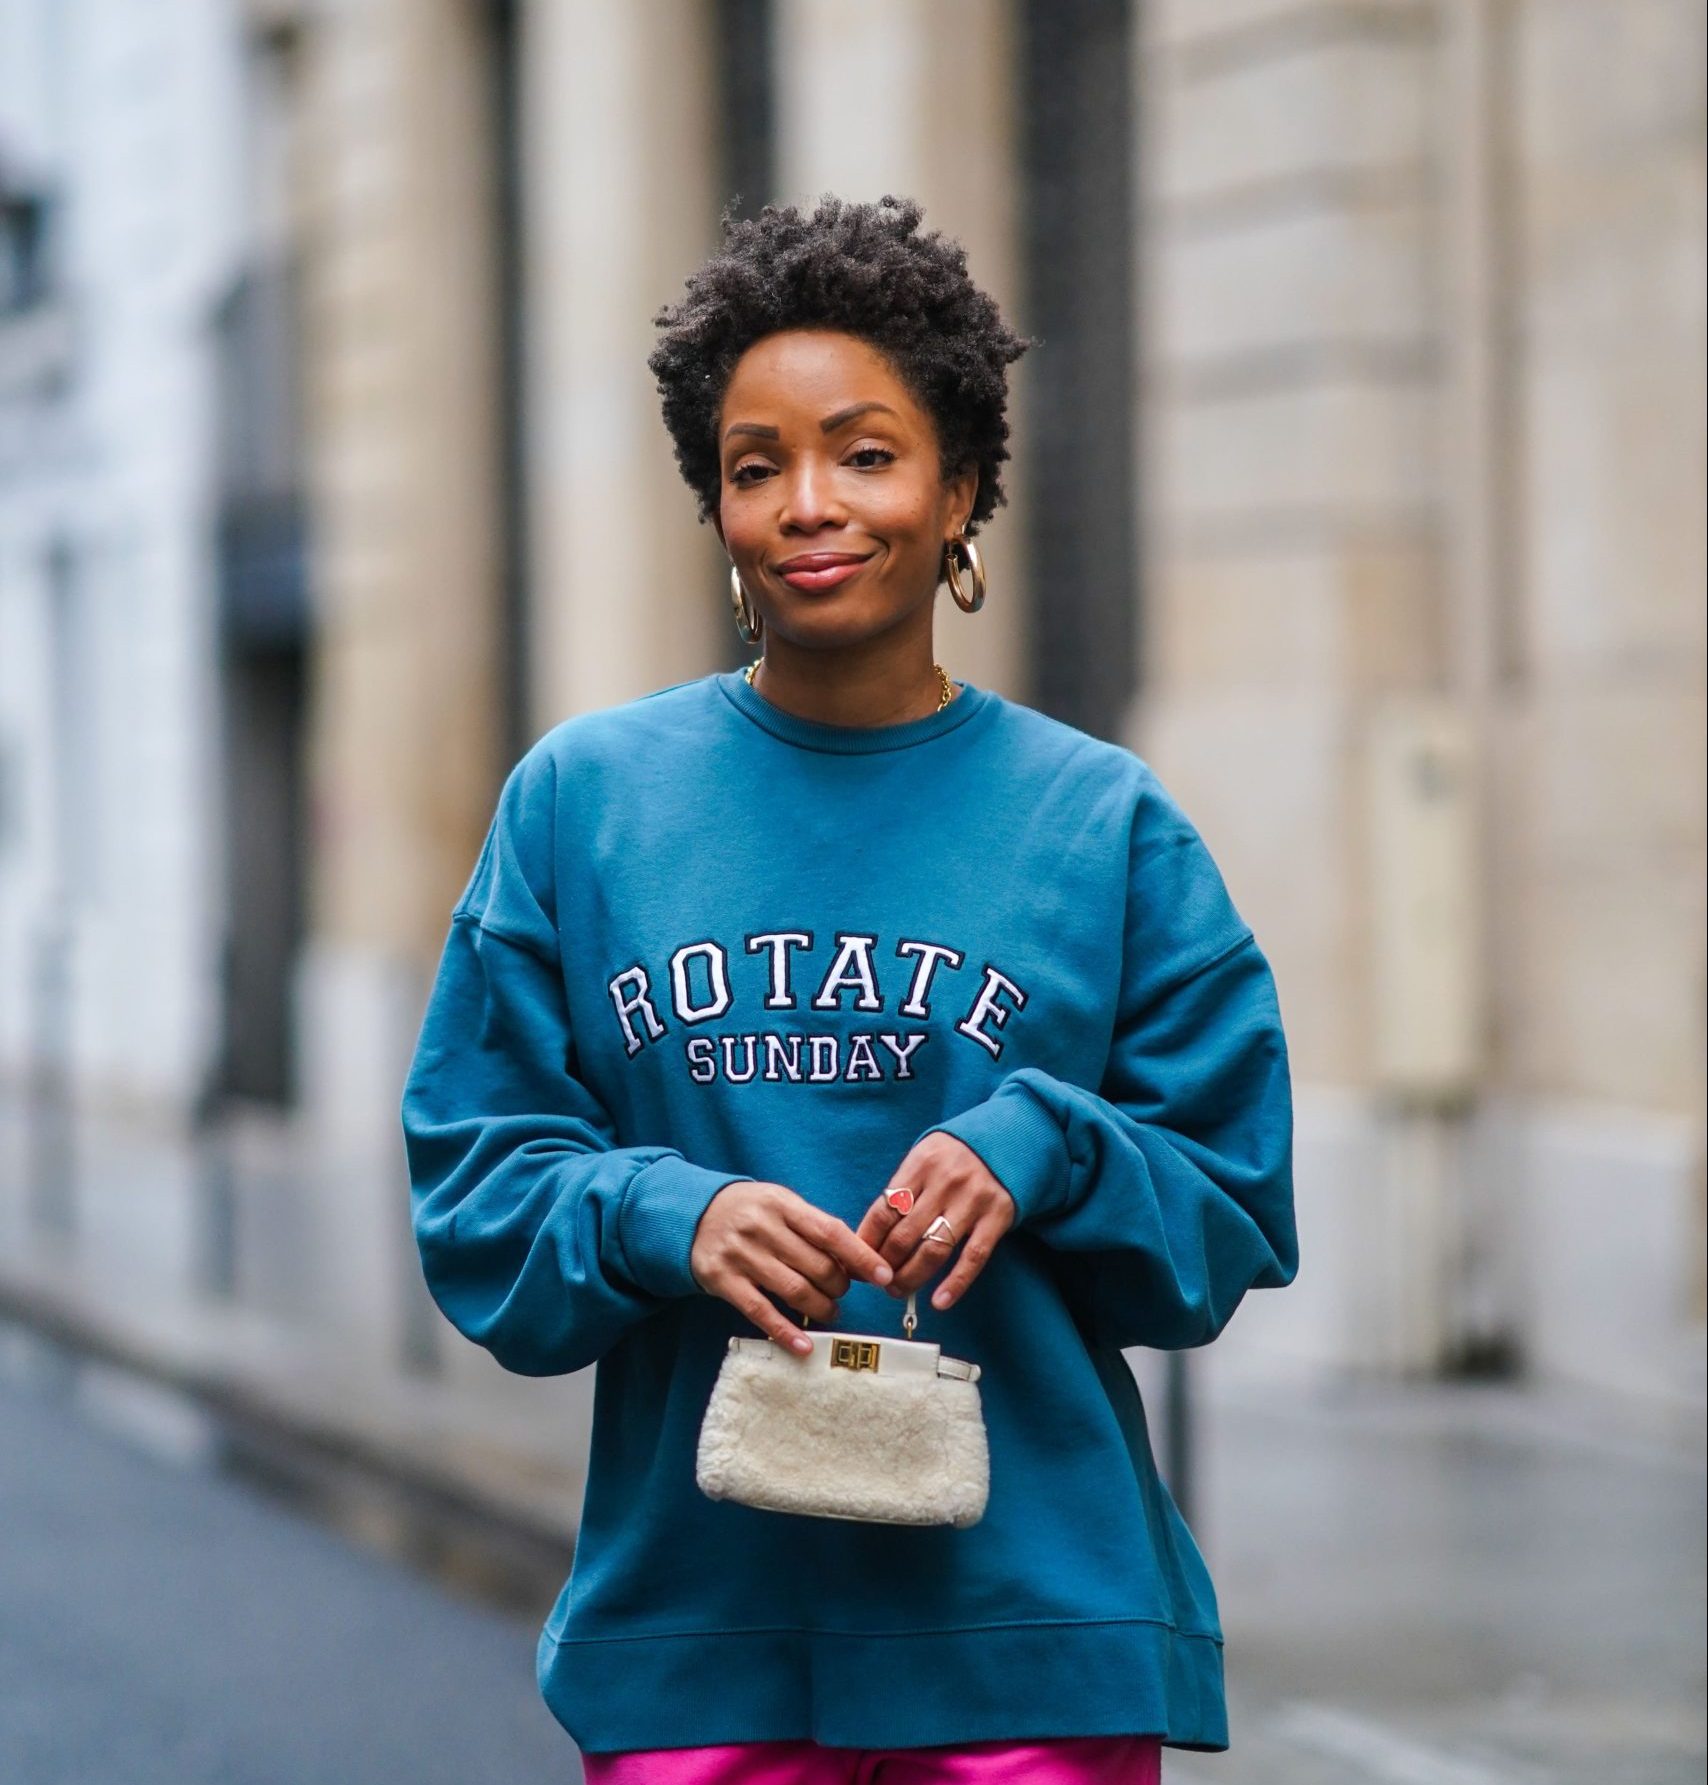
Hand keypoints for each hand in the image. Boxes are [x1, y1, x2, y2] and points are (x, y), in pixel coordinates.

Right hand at [689, 1180, 894, 1352]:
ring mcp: (741, 1255)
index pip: (830, 1232)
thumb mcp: (781, 1205)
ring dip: (821, 1307)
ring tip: (829, 1310)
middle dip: (839, 1285)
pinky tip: (803, 1346)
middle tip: (841, 1290)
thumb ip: (816, 1229)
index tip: (884, 1276)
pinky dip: (785, 1331)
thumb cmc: (750, 1211)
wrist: (692, 1215)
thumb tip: (860, 1262)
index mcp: (782, 1204)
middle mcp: (761, 1228)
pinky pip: (760, 1311)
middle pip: (816, 1266)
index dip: (861, 1256)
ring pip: (794, 1291)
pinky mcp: (723, 1281)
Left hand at [854, 1133, 1015, 1314]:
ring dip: (912, 1278)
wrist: (1007, 1138)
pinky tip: (939, 1301)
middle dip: (885, 1266)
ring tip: (899, 1291)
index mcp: (921, 1164)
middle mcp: (945, 1182)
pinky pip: (973, 1257)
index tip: (858, 1262)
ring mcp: (972, 1201)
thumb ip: (903, 1190)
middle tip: (878, 1281)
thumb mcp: (925, 1157)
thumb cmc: (955, 1155)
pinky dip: (955, 1283)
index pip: (884, 1212)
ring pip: (934, 1250)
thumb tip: (871, 1236)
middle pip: (904, 1236)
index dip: (867, 1243)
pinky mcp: (997, 1217)